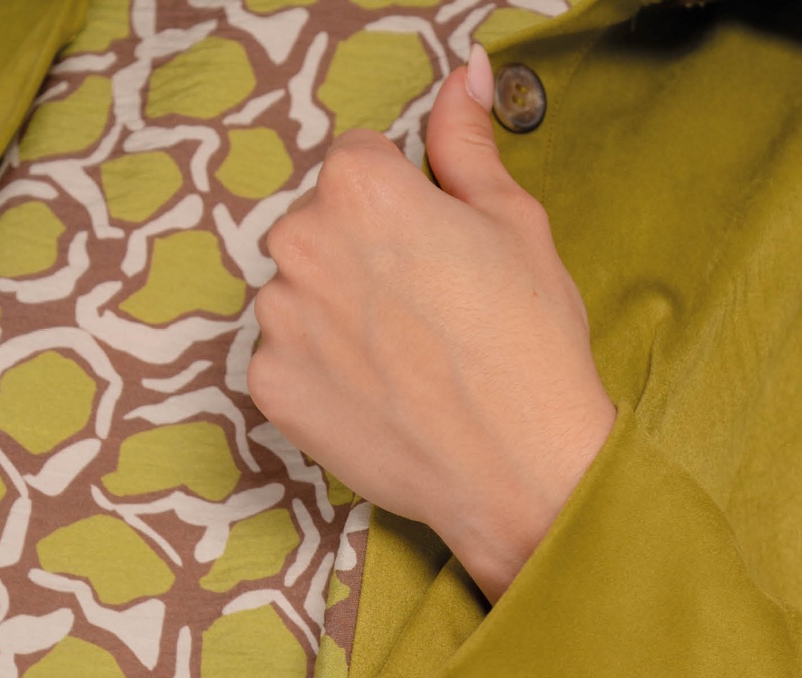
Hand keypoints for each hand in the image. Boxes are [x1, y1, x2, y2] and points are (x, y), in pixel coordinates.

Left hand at [249, 47, 615, 601]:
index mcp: (360, 187)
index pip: (361, 165)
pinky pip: (288, 359)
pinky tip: (378, 397)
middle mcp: (302, 242)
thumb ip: (467, 145)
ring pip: (302, 294)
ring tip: (405, 363)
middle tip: (427, 316)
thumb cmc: (530, 350)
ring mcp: (279, 319)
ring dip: (339, 316)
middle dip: (364, 258)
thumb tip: (464, 80)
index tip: (438, 255)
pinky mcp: (271, 386)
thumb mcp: (515, 226)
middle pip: (323, 227)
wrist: (521, 472)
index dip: (407, 208)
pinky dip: (323, 375)